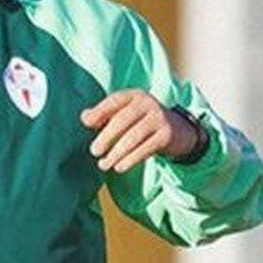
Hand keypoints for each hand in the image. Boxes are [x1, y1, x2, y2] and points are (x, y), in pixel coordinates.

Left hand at [80, 90, 199, 171]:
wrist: (178, 130)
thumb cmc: (141, 122)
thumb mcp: (125, 114)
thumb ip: (104, 115)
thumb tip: (84, 118)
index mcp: (134, 96)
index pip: (114, 101)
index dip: (100, 111)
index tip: (86, 123)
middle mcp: (147, 103)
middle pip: (123, 120)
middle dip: (106, 136)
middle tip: (94, 151)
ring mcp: (159, 118)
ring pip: (134, 136)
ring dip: (117, 153)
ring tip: (104, 164)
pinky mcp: (166, 135)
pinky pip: (146, 148)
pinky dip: (131, 159)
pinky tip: (119, 167)